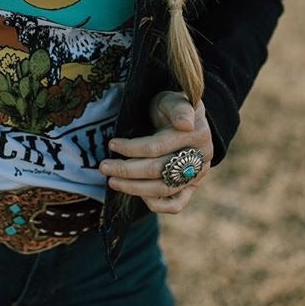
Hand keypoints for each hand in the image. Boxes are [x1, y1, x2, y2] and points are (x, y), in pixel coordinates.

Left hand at [99, 90, 213, 213]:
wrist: (187, 120)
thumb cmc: (173, 108)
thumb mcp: (173, 100)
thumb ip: (179, 109)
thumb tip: (185, 125)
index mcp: (197, 134)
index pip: (158, 146)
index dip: (132, 148)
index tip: (112, 144)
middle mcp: (200, 158)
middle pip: (158, 169)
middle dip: (127, 169)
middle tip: (104, 167)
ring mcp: (198, 175)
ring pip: (164, 189)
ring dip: (134, 188)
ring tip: (112, 181)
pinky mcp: (192, 188)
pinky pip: (175, 205)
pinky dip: (154, 203)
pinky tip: (136, 194)